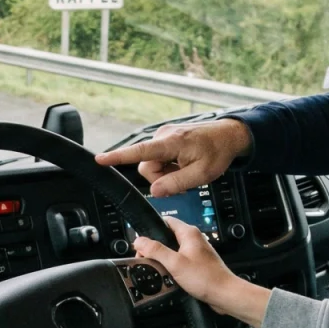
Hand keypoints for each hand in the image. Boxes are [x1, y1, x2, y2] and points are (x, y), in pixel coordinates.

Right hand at [95, 119, 251, 196]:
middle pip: (146, 166)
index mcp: (171, 143)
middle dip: (161, 178)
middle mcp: (163, 136)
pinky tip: (184, 165)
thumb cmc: (218, 152)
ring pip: (152, 164)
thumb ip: (176, 183)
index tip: (99, 159)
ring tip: (186, 170)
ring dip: (166, 173)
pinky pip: (159, 158)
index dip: (118, 157)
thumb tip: (154, 191)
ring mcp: (164, 136)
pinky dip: (169, 166)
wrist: (229, 135)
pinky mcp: (166, 138)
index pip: (139, 151)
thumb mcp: (201, 174)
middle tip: (183, 181)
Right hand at [133, 217, 271, 326]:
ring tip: (156, 270)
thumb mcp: (175, 263)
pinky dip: (171, 267)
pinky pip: (179, 261)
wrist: (224, 294)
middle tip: (145, 259)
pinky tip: (167, 277)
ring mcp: (196, 251)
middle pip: (167, 237)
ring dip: (162, 259)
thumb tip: (139, 241)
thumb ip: (155, 250)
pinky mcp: (197, 263)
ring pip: (172, 250)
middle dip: (154, 248)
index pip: (165, 221)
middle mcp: (193, 239)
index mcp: (188, 233)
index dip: (151, 230)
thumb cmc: (205, 278)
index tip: (141, 243)